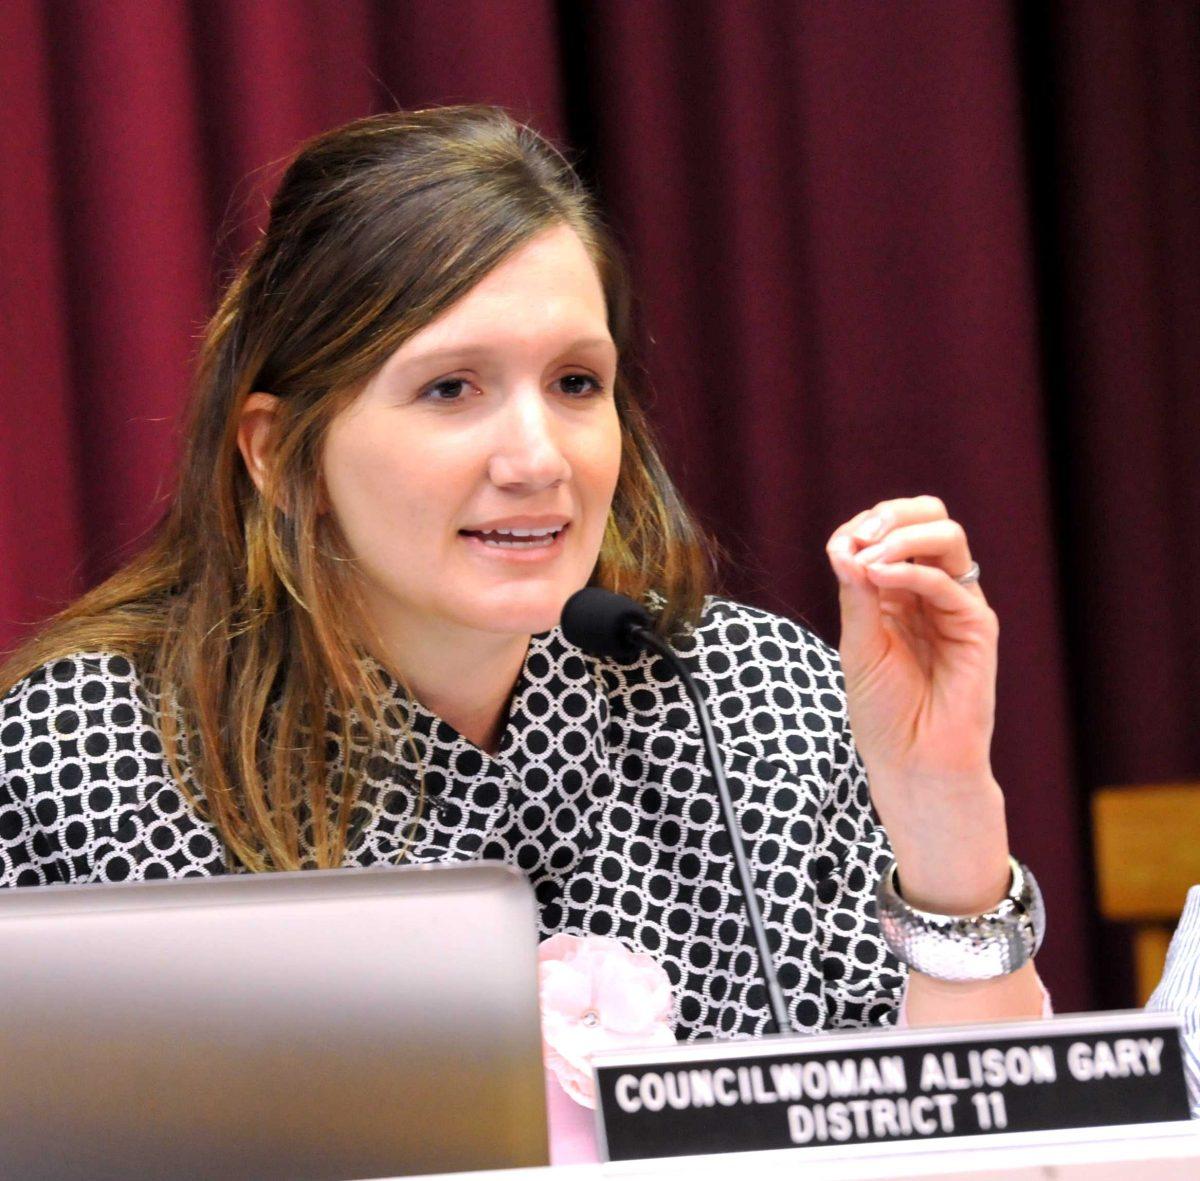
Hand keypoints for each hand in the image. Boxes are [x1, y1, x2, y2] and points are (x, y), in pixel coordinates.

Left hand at [826, 496, 1009, 914]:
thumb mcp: (858, 644)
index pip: (892, 530)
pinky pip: (949, 583)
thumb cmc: (883, 711)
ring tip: (869, 561)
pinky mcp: (977, 628)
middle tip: (861, 536)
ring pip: (947, 537)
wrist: (913, 763)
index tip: (838, 547)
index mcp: (900, 591)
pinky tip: (881, 579)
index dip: (864, 526)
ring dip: (903, 537)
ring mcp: (957, 606)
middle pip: (930, 518)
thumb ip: (856, 594)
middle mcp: (932, 591)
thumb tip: (844, 545)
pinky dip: (912, 572)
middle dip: (892, 515)